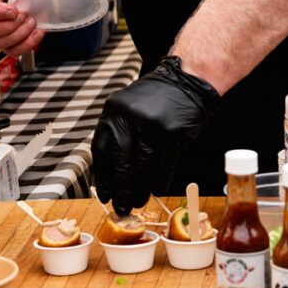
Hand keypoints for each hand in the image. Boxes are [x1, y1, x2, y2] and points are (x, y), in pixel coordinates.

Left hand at [91, 56, 220, 214]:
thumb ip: (118, 133)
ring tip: (139, 201)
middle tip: (121, 206)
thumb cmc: (156, 98)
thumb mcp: (128, 107)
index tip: (104, 192)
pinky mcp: (173, 133)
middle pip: (121, 163)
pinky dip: (160, 180)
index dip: (102, 175)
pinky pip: (164, 165)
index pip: (102, 150)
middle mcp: (131, 118)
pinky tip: (158, 188)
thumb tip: (109, 174)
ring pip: (142, 167)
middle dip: (121, 189)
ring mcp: (152, 125)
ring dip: (140, 189)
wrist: (186, 81)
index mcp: (114, 111)